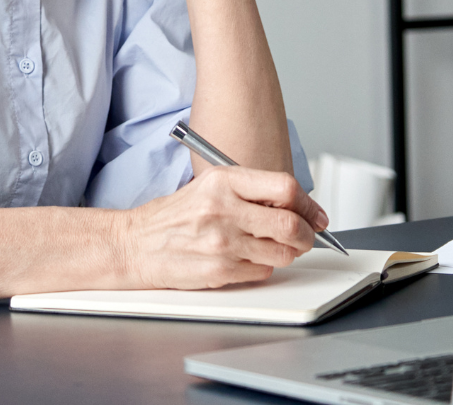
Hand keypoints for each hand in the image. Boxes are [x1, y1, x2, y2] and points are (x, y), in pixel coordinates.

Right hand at [119, 167, 328, 289]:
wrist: (136, 244)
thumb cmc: (175, 215)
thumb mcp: (211, 185)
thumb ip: (251, 190)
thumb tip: (295, 203)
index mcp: (224, 180)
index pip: (285, 187)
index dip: (308, 203)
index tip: (316, 214)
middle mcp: (224, 209)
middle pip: (290, 223)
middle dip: (308, 234)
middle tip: (308, 236)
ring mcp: (222, 242)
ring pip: (282, 252)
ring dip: (288, 252)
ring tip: (276, 246)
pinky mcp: (219, 270)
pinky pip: (262, 272)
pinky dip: (264, 267)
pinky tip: (248, 258)